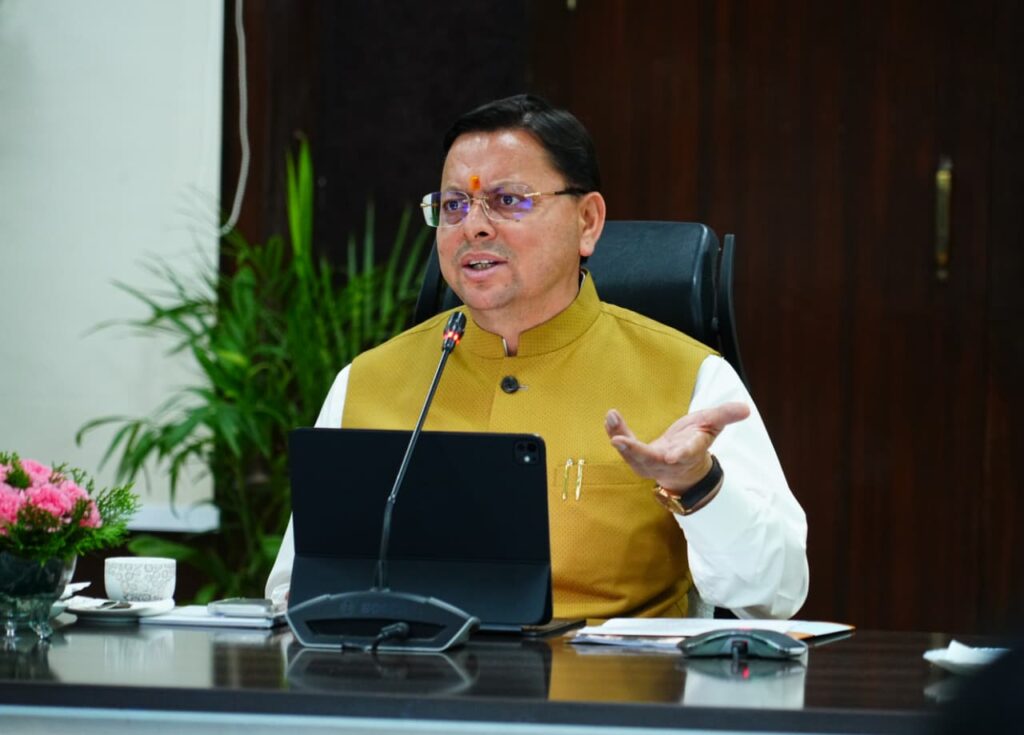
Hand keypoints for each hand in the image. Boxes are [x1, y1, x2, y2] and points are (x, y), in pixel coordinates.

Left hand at [605, 402, 749, 490]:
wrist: (683, 468)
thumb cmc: (696, 441)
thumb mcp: (712, 425)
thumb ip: (725, 415)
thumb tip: (745, 409)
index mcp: (690, 452)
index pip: (686, 454)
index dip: (680, 455)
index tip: (672, 456)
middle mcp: (669, 461)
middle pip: (652, 460)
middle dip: (636, 452)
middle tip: (620, 441)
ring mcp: (652, 463)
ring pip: (634, 457)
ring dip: (621, 440)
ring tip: (611, 419)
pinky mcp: (638, 458)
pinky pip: (625, 447)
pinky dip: (617, 432)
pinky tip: (610, 418)